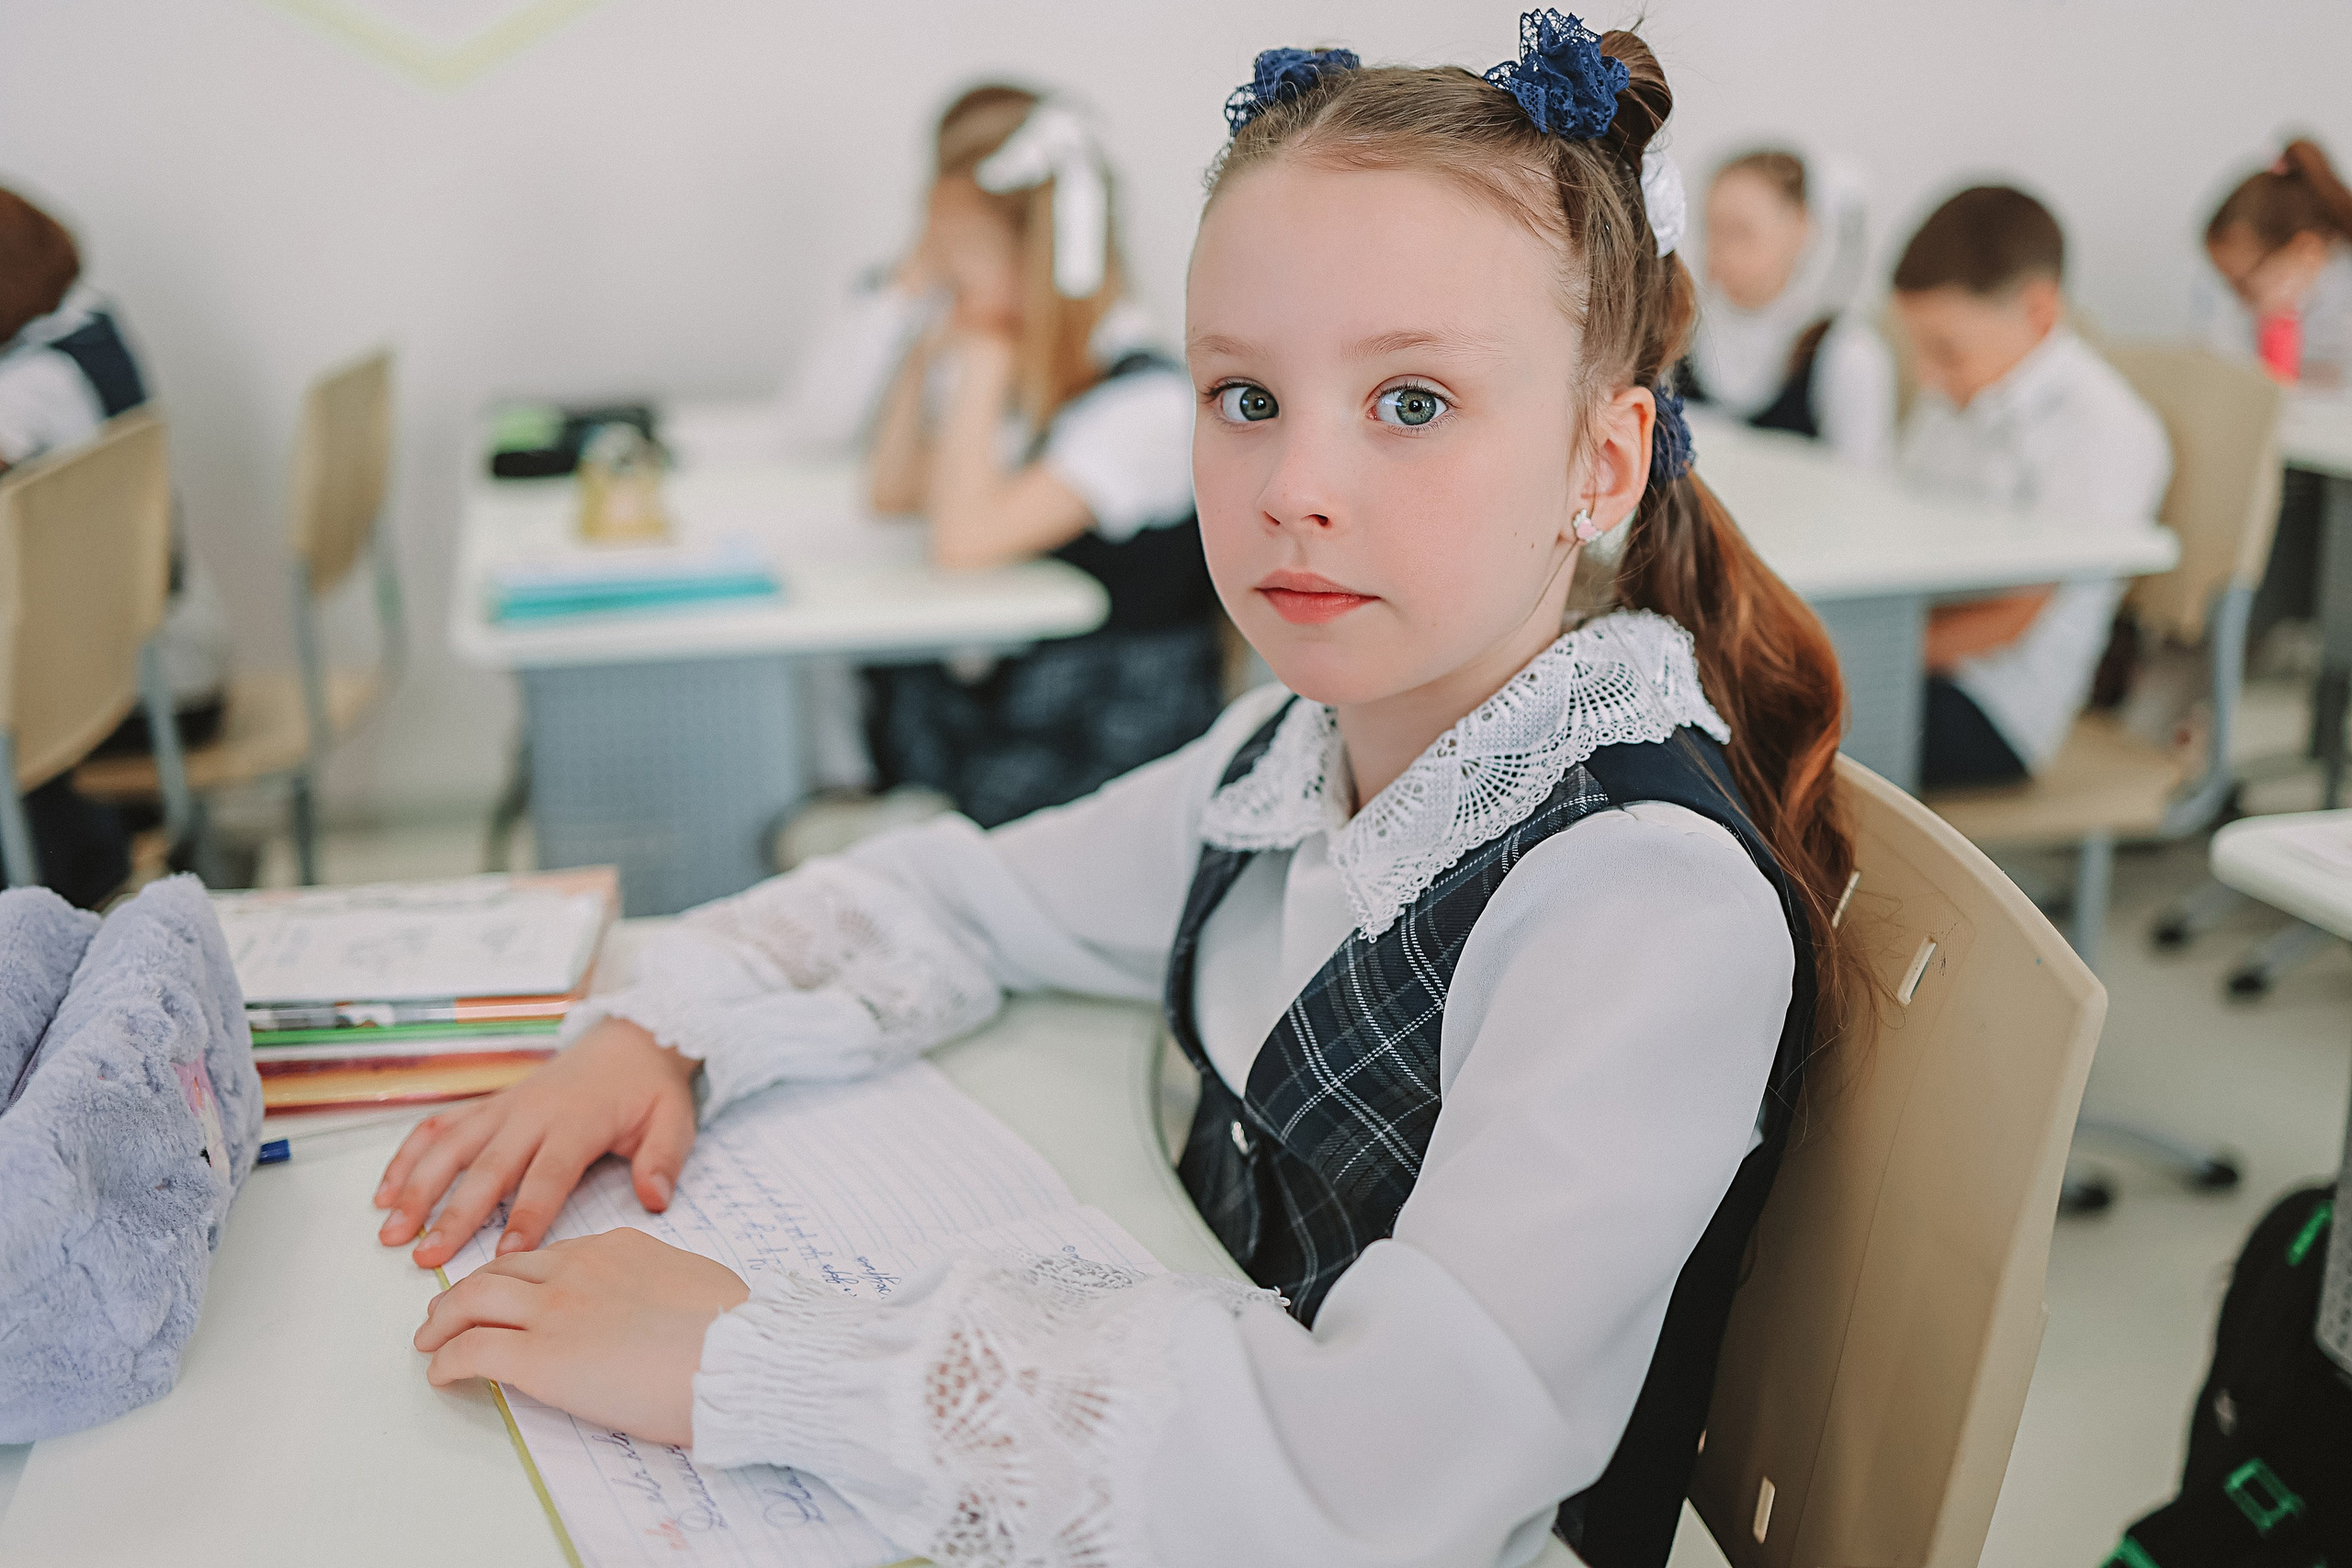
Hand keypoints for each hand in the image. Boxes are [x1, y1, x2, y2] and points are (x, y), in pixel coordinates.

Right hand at [373, 1018, 699, 1269]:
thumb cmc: (650, 1090)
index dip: (527, 1216)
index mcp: (578, 1122)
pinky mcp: (490, 1105)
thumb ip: (664, 1160)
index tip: (505, 1255)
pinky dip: (410, 1154)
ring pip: (452, 1147)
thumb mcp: (674, 1120)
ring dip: (417, 1187)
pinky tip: (385, 1190)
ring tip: (390, 1230)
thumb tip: (655, 1199)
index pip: (548, 1176)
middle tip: (423, 1255)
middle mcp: (532, 1113)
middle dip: (453, 1213)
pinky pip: (441, 1126)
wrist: (629, 1041)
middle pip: (488, 1168)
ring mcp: (505, 1107)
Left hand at [417, 1229, 748, 1447]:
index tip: (512, 1292)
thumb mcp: (694, 1282)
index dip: (522, 1275)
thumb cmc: (732, 1329)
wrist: (735, 1353)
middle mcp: (575, 1268)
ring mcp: (552, 1309)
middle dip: (466, 1290)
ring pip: (471, 1300)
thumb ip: (660, 1283)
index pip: (550, 1255)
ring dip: (442, 1320)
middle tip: (448, 1310)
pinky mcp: (536, 1357)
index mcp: (616, 1247)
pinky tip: (440, 1374)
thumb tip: (661, 1304)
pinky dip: (445, 1362)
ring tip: (430, 1339)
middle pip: (499, 1270)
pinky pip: (469, 1352)